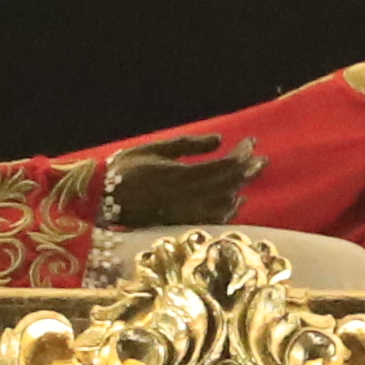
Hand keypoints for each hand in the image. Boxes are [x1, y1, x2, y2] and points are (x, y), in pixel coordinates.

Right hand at [104, 134, 260, 229]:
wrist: (102, 201)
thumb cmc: (125, 170)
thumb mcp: (155, 149)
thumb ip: (189, 145)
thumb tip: (219, 140)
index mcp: (181, 175)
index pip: (223, 165)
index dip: (241, 154)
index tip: (251, 142)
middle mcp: (188, 197)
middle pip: (230, 184)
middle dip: (249, 170)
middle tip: (263, 160)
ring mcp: (186, 214)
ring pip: (226, 203)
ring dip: (241, 188)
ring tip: (252, 175)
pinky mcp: (182, 225)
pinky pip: (215, 219)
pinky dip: (230, 209)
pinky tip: (236, 202)